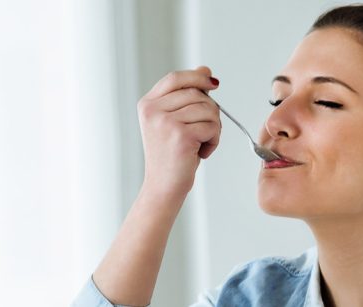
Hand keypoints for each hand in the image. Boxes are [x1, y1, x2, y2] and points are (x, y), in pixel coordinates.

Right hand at [137, 66, 220, 195]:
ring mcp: (165, 122)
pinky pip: (212, 127)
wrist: (163, 186)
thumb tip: (205, 70)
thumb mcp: (175, 121)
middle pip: (197, 94)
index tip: (213, 84)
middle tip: (205, 131)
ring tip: (201, 143)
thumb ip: (186, 95)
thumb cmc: (172, 155)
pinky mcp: (180, 135)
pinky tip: (202, 152)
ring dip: (214, 128)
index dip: (197, 77)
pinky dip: (214, 141)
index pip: (175, 78)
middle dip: (210, 111)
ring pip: (208, 110)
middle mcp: (153, 110)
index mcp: (148, 104)